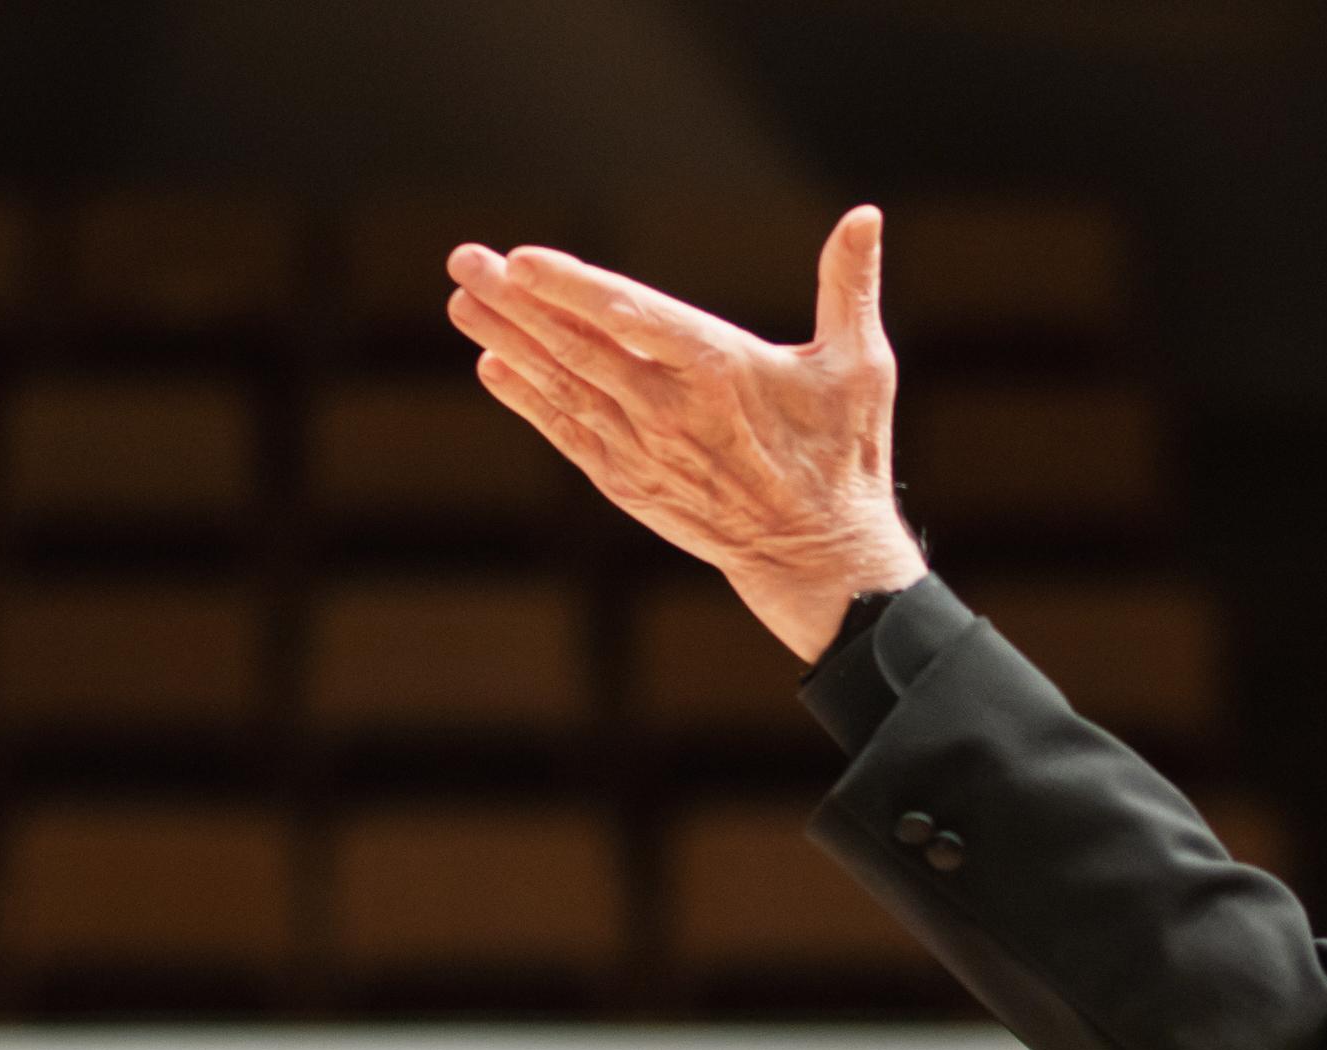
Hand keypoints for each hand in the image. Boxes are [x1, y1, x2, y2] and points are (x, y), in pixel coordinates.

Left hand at [446, 207, 925, 659]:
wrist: (818, 558)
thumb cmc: (844, 455)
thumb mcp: (860, 367)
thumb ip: (851, 287)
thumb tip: (866, 215)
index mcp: (722, 372)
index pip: (632, 317)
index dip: (573, 289)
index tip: (522, 260)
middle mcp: (672, 413)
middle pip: (579, 348)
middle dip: (515, 303)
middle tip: (464, 260)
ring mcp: (644, 452)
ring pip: (565, 387)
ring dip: (508, 342)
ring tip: (460, 302)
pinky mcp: (630, 484)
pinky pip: (568, 434)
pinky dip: (529, 400)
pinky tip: (493, 366)